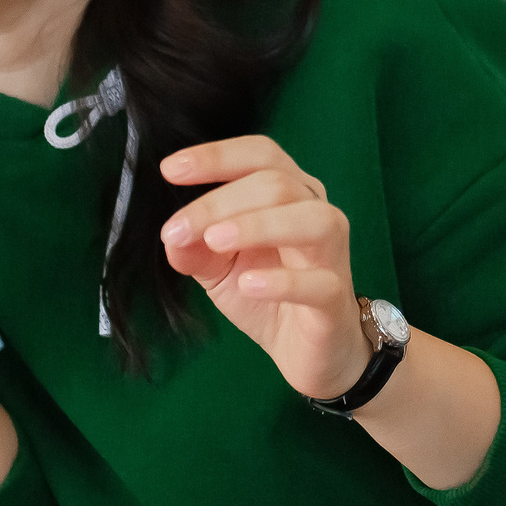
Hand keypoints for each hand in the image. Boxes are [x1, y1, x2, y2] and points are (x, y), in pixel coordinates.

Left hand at [159, 136, 367, 400]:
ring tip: (215, 241)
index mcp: (289, 194)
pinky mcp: (334, 297)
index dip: (217, 157)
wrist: (306, 349)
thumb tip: (172, 235)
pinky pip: (318, 282)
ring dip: (257, 225)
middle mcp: (315, 212)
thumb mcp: (218, 267)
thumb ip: (193, 247)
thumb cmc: (267, 294)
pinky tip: (250, 285)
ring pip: (310, 220)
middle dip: (220, 201)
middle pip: (276, 184)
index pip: (260, 155)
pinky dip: (282, 280)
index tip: (170, 170)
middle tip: (177, 229)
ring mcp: (331, 254)